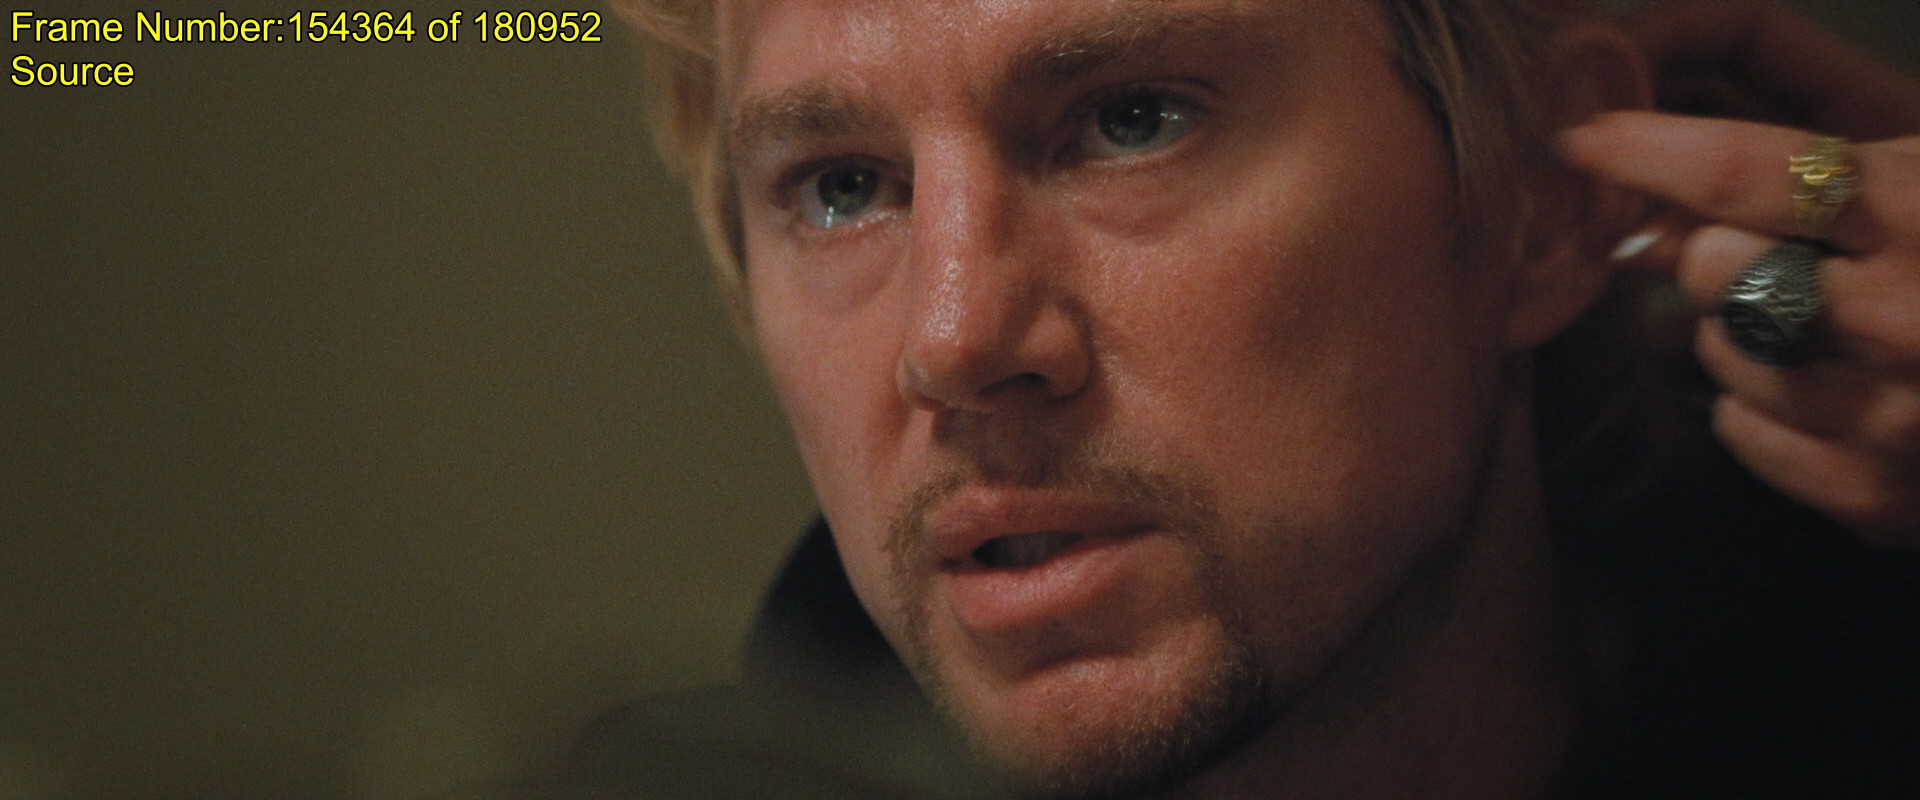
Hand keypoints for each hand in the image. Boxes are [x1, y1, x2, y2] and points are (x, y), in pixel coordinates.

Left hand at [1555, 2, 1919, 546]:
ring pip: (1720, 352)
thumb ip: (1803, 175)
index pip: (1751, 173)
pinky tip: (1830, 389)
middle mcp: (1913, 320)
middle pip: (1720, 267)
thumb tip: (1655, 209)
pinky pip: (1739, 429)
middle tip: (1770, 252)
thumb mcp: (1918, 183)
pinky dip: (1762, 405)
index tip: (1578, 136)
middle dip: (1721, 250)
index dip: (1649, 147)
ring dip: (1742, 329)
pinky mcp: (1874, 501)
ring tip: (1823, 324)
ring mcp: (1894, 422)